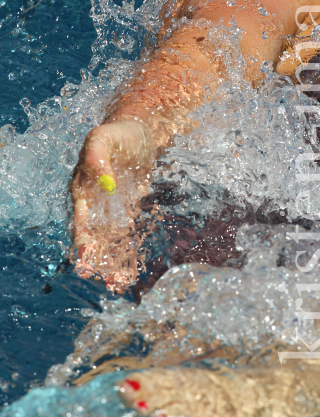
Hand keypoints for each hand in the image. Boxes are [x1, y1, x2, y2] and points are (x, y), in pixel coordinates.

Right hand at [70, 119, 154, 292]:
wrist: (141, 131)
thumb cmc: (120, 133)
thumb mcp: (104, 137)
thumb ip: (98, 157)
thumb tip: (105, 183)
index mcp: (82, 188)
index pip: (81, 220)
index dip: (83, 242)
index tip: (86, 261)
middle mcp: (92, 204)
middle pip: (92, 237)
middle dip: (97, 260)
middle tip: (104, 280)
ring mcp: (108, 210)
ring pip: (107, 242)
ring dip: (111, 263)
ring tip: (118, 284)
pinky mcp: (126, 212)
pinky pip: (124, 237)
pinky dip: (125, 254)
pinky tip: (129, 273)